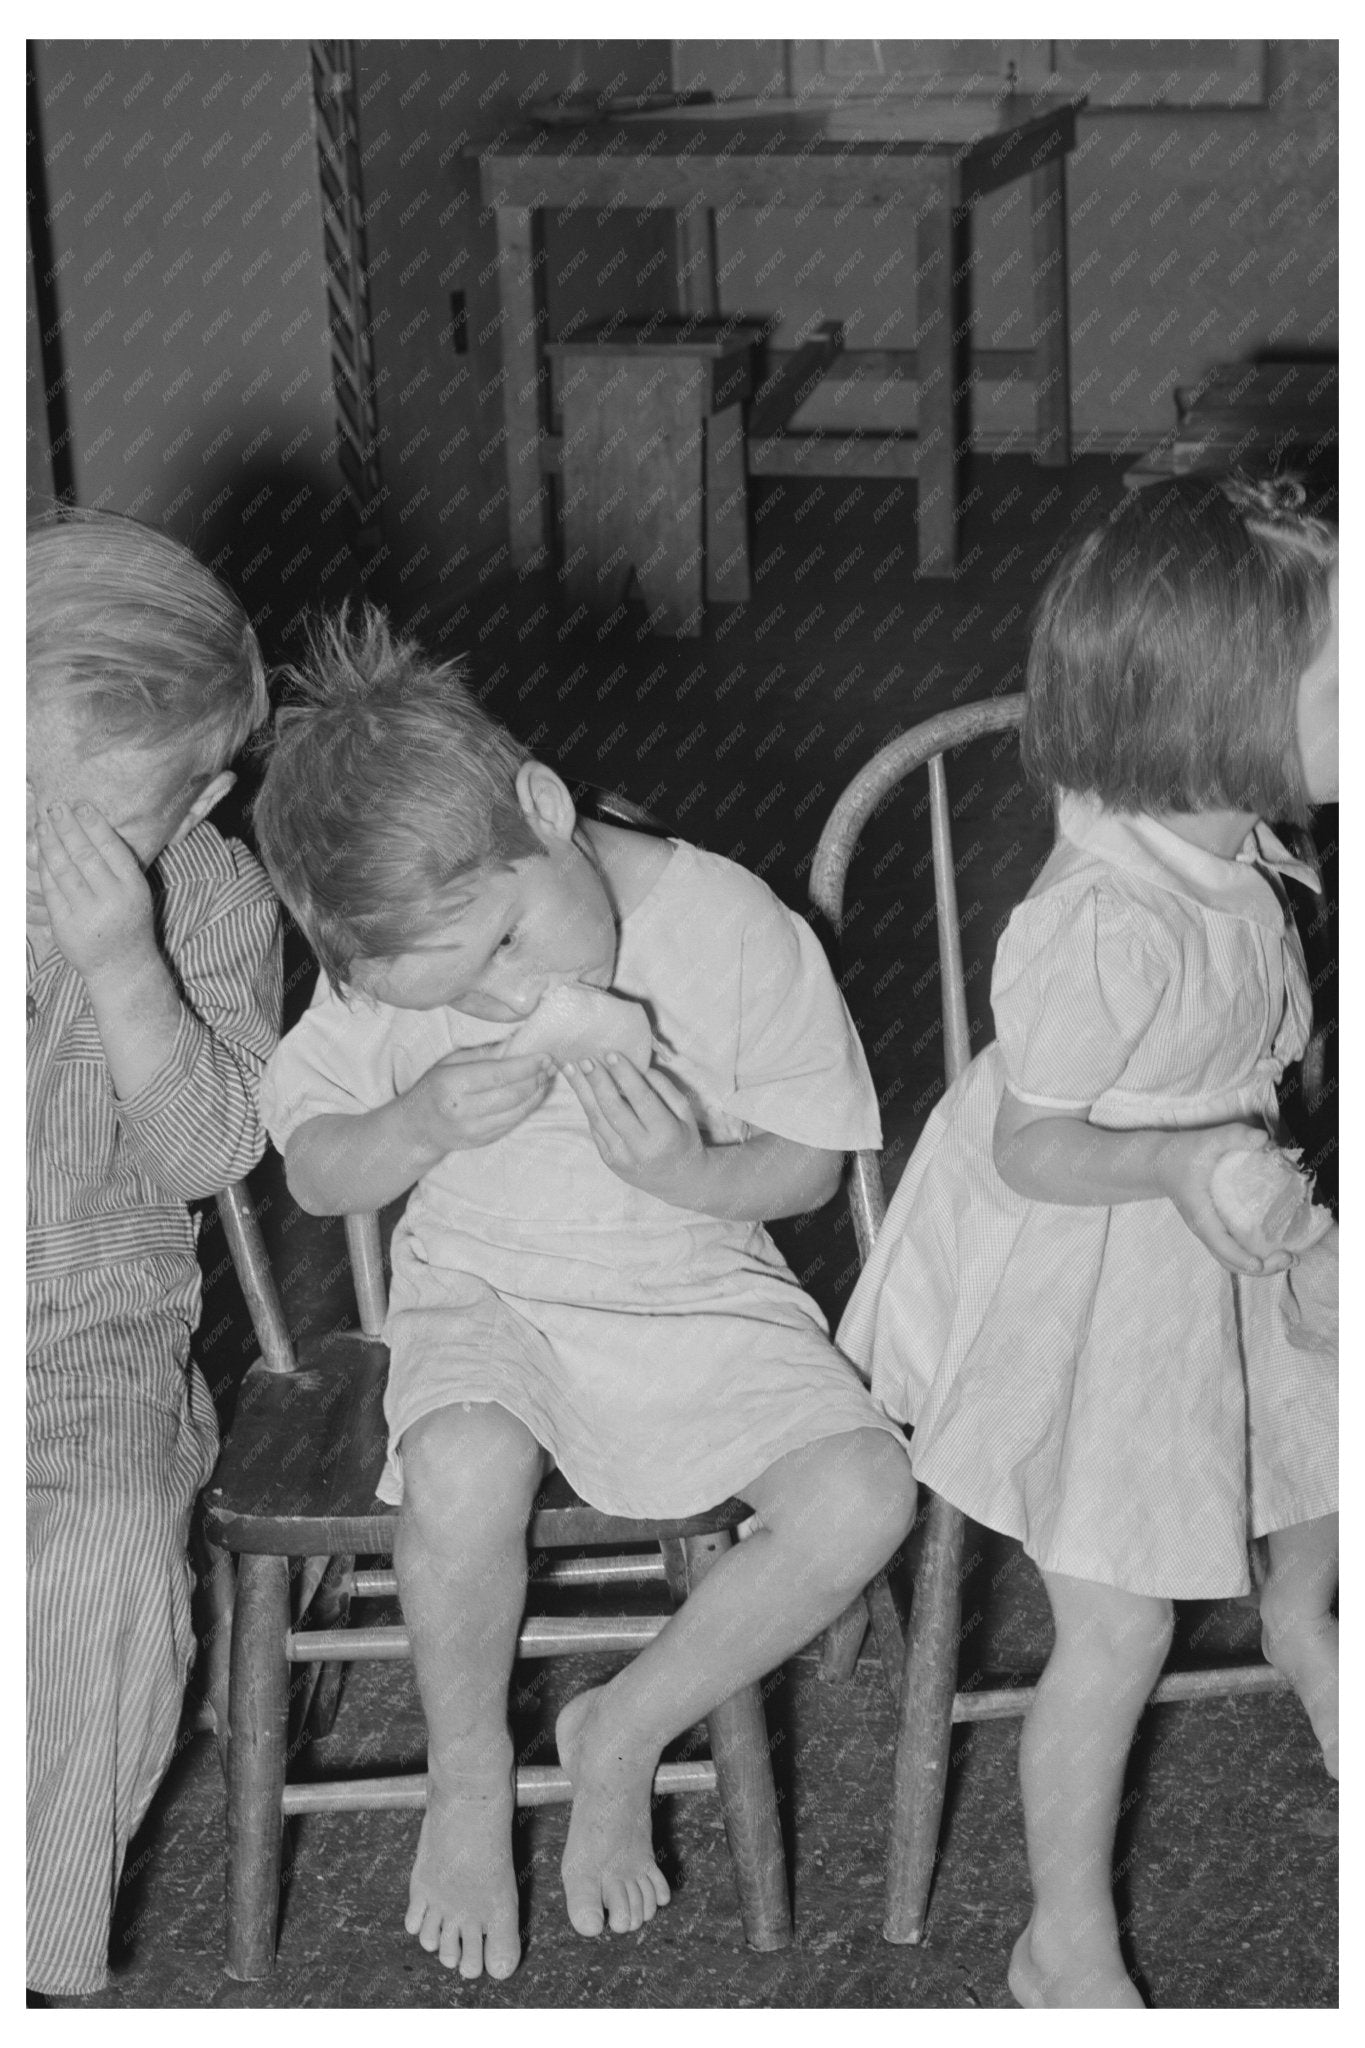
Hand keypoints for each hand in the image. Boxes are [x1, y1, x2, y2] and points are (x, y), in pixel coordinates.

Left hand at [36, 801, 157, 986]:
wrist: (122, 966)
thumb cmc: (129, 922)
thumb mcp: (136, 893)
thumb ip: (118, 866)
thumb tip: (88, 828)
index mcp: (134, 888)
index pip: (112, 849)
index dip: (94, 825)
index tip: (81, 806)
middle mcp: (112, 901)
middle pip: (85, 856)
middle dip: (67, 828)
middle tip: (55, 807)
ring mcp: (87, 915)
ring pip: (64, 870)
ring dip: (50, 843)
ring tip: (42, 824)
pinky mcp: (65, 926)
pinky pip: (51, 890)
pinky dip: (43, 868)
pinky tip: (40, 851)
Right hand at [403, 1045, 552, 1152]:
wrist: (418, 1127)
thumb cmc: (434, 1088)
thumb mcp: (450, 1062)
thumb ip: (483, 1054)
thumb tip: (517, 1043)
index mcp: (452, 1085)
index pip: (498, 1075)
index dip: (526, 1066)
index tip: (544, 1056)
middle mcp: (463, 1111)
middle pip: (512, 1095)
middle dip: (536, 1079)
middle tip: (550, 1066)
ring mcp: (473, 1130)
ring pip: (517, 1112)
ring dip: (537, 1094)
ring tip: (546, 1078)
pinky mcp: (483, 1142)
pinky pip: (513, 1123)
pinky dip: (528, 1108)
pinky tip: (535, 1094)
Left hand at [561, 1052, 704, 1199]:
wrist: (677, 1181)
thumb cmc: (683, 1139)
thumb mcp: (685, 1114)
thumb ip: (665, 1089)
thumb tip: (639, 1068)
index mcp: (665, 1134)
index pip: (641, 1099)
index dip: (625, 1075)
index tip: (611, 1054)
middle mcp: (641, 1148)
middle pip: (613, 1109)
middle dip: (597, 1081)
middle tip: (586, 1058)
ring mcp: (621, 1157)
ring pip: (597, 1118)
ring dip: (582, 1091)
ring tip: (571, 1068)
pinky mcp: (608, 1161)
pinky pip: (595, 1129)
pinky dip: (587, 1106)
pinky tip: (580, 1088)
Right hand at [1156, 1123, 1292, 1276]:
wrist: (1162, 1163)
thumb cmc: (1182, 1154)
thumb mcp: (1207, 1141)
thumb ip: (1234, 1136)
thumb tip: (1263, 1140)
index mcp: (1200, 1213)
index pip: (1218, 1242)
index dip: (1239, 1256)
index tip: (1259, 1264)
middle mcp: (1204, 1228)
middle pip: (1229, 1261)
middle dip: (1261, 1268)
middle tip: (1290, 1258)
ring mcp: (1210, 1232)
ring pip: (1232, 1260)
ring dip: (1261, 1266)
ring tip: (1288, 1258)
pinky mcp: (1217, 1229)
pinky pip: (1235, 1251)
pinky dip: (1255, 1256)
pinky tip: (1277, 1247)